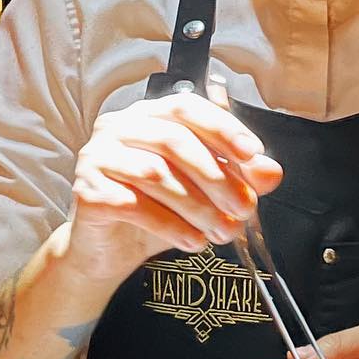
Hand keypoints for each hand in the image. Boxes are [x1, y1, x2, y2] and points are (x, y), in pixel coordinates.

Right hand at [66, 93, 282, 283]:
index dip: (222, 128)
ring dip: (197, 207)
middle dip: (216, 177)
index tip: (252, 154)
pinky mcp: (88, 190)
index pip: (186, 107)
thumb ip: (237, 176)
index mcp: (148, 116)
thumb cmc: (155, 210)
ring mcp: (98, 156)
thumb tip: (271, 171)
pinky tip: (192, 241)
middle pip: (173, 140)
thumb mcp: (203, 192)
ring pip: (155, 173)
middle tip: (243, 208)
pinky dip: (170, 225)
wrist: (110, 250)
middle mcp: (118, 127)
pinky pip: (133, 204)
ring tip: (221, 231)